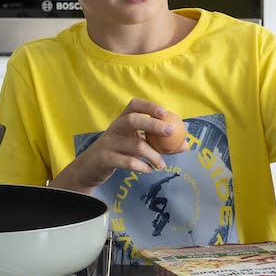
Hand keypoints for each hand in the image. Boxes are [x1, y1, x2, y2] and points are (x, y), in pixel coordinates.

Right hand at [51, 98, 176, 192]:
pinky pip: (127, 161)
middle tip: (171, 132)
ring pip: (134, 145)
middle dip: (153, 124)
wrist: (89, 169)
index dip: (149, 106)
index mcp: (122, 121)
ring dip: (153, 155)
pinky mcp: (105, 159)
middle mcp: (114, 129)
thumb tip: (185, 144)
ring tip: (161, 165)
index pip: (133, 105)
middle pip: (132, 120)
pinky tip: (148, 170)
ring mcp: (108, 143)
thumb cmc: (117, 153)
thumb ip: (158, 144)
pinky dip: (141, 166)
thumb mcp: (135, 145)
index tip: (165, 112)